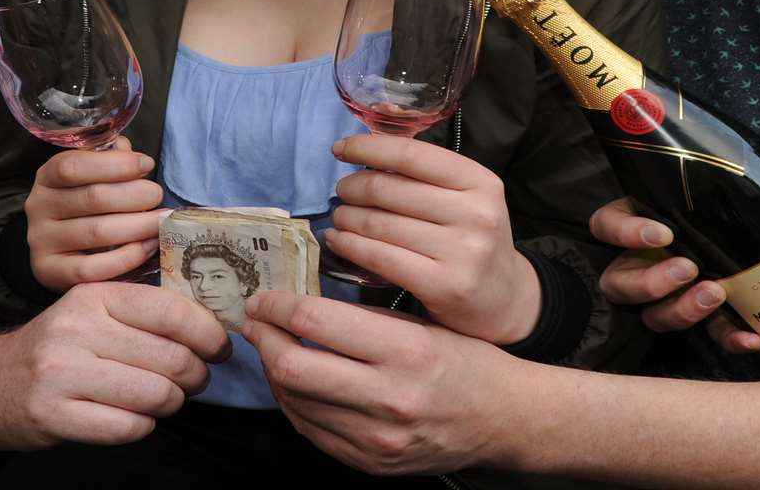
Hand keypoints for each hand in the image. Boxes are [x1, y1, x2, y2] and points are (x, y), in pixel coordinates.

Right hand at [0, 282, 228, 449]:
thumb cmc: (54, 347)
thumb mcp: (91, 311)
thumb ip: (142, 311)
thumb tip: (213, 324)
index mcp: (93, 295)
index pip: (171, 311)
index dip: (209, 333)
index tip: (219, 348)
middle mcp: (77, 330)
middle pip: (172, 358)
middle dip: (196, 375)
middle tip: (194, 380)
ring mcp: (62, 374)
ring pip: (156, 395)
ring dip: (172, 403)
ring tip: (164, 399)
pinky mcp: (54, 416)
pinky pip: (128, 427)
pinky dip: (142, 426)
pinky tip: (132, 417)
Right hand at [24, 137, 163, 289]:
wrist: (63, 250)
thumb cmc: (86, 204)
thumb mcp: (93, 175)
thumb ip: (111, 160)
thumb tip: (133, 156)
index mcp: (47, 176)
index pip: (73, 165)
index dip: (115, 164)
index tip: (146, 164)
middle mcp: (38, 207)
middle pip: (92, 198)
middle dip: (135, 195)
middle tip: (157, 196)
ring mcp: (42, 242)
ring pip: (96, 232)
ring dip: (138, 225)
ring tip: (161, 220)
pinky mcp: (51, 272)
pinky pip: (92, 268)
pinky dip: (126, 257)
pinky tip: (148, 246)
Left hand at [243, 291, 520, 475]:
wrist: (503, 419)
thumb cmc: (464, 361)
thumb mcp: (421, 325)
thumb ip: (364, 319)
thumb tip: (301, 305)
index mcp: (405, 350)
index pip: (317, 321)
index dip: (278, 306)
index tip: (266, 297)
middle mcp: (389, 397)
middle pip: (293, 366)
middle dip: (264, 338)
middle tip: (257, 321)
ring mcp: (377, 437)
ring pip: (295, 401)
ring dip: (273, 370)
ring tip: (273, 348)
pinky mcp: (370, 462)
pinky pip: (311, 431)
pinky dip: (293, 402)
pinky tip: (293, 382)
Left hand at [329, 134, 539, 344]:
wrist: (506, 298)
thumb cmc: (474, 240)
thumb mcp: (466, 198)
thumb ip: (426, 174)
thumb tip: (364, 151)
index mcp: (480, 182)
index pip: (411, 154)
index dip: (368, 148)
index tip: (340, 149)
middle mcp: (476, 213)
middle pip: (388, 189)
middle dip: (353, 188)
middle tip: (342, 193)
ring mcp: (462, 252)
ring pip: (379, 224)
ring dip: (347, 218)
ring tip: (340, 218)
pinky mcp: (444, 286)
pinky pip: (380, 258)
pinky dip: (349, 246)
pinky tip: (338, 241)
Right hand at [592, 135, 759, 351]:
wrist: (754, 241)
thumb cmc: (725, 203)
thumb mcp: (738, 176)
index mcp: (641, 221)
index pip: (607, 225)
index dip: (624, 231)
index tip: (661, 232)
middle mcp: (642, 263)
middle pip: (622, 283)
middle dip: (652, 281)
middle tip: (689, 267)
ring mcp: (666, 297)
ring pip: (654, 315)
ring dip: (682, 310)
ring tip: (715, 294)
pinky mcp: (700, 319)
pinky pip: (706, 337)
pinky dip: (729, 339)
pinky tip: (752, 338)